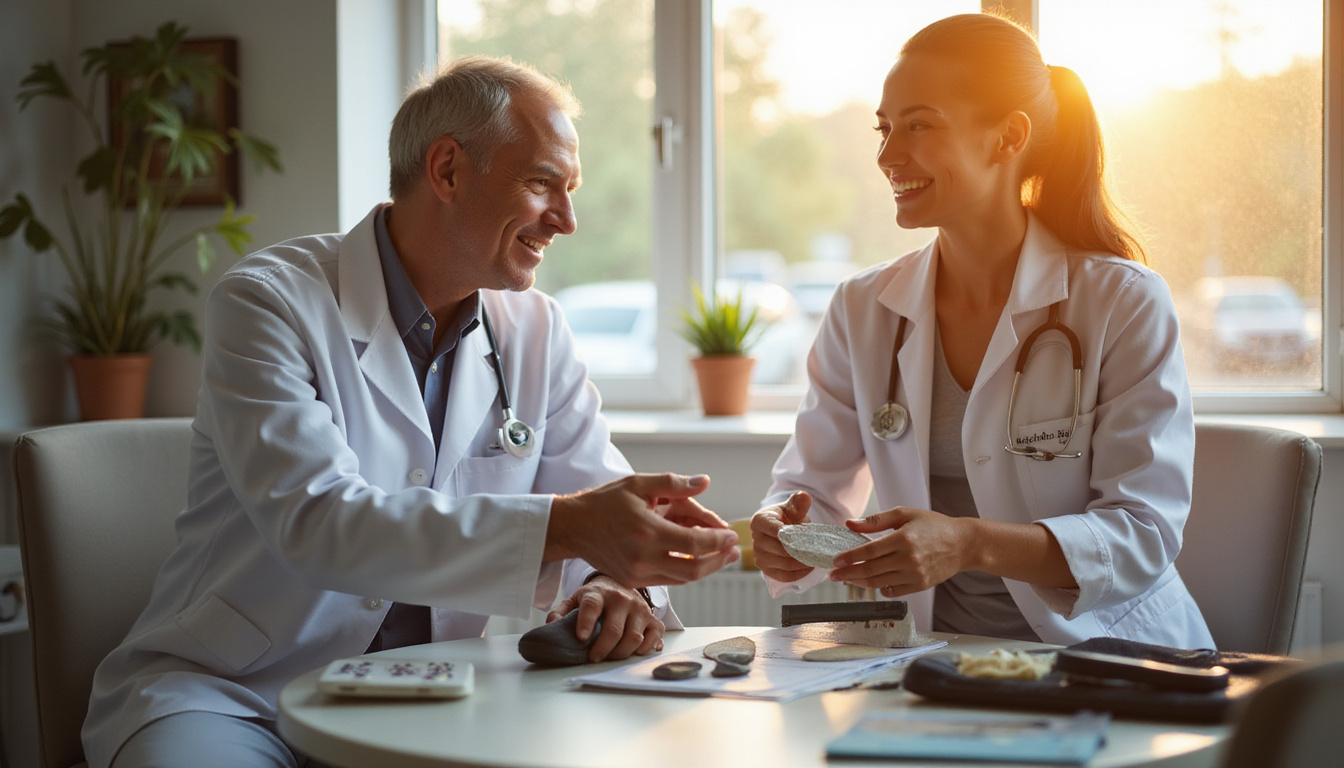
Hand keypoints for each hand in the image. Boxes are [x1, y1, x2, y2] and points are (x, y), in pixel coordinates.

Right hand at [545, 473, 739, 587]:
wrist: (574, 527)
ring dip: (707, 568)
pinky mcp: (632, 582)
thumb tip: (704, 482)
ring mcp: (637, 574)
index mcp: (647, 531)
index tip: (731, 535)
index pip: (694, 543)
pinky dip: (686, 572)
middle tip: (734, 551)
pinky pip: (669, 581)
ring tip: (722, 557)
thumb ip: (673, 483)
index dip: (718, 540)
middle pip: (694, 568)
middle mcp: (643, 557)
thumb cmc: (605, 502)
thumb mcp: (638, 484)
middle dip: (719, 560)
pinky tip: (697, 560)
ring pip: (683, 578)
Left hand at [548, 576, 663, 661]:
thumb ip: (561, 612)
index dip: (586, 622)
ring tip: (610, 657)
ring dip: (621, 653)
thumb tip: (551, 626)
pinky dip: (646, 648)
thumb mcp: (575, 600)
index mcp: (598, 593)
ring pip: (634, 637)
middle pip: (614, 629)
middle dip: (602, 649)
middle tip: (593, 658)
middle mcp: (621, 599)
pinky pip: (654, 636)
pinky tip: (635, 652)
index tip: (581, 637)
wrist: (620, 584)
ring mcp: (639, 609)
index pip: (592, 605)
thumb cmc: (596, 598)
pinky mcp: (652, 617)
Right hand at [750, 490, 814, 582]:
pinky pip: (783, 576)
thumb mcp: (792, 507)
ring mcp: (759, 556)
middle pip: (780, 550)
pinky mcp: (766, 569)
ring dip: (801, 563)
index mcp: (759, 521)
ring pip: (783, 564)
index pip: (775, 530)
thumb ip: (798, 502)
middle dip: (800, 551)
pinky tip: (808, 568)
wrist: (781, 529)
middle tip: (816, 550)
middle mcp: (756, 539)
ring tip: (815, 558)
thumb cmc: (786, 517)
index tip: (806, 536)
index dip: (792, 535)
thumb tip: (804, 496)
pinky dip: (798, 574)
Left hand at [828, 506, 972, 596]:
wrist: (962, 544)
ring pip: (879, 583)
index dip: (850, 557)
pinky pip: (894, 591)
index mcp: (903, 538)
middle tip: (833, 574)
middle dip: (848, 573)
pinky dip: (880, 588)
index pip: (869, 551)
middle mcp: (908, 559)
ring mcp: (915, 574)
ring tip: (847, 579)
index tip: (835, 561)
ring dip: (860, 583)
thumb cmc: (933, 525)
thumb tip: (850, 524)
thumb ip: (876, 520)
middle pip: (870, 570)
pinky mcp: (920, 585)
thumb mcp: (905, 514)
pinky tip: (872, 583)